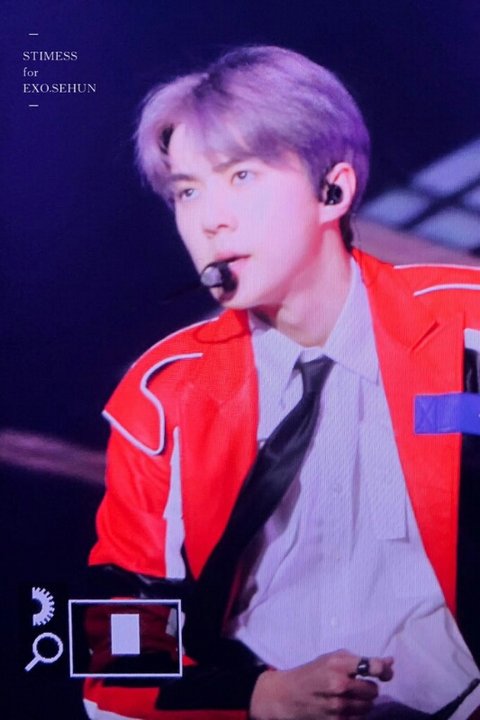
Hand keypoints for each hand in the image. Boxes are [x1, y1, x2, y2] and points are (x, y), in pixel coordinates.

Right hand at [250, 649, 393, 719]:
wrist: (288, 694)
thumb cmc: (313, 672)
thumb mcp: (333, 658)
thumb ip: (361, 660)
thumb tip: (391, 662)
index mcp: (338, 664)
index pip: (373, 667)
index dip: (383, 670)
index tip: (385, 672)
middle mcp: (339, 684)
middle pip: (374, 691)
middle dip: (369, 688)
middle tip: (357, 685)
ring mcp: (338, 706)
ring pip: (369, 707)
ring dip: (364, 702)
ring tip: (350, 696)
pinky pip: (360, 719)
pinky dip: (357, 714)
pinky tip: (345, 707)